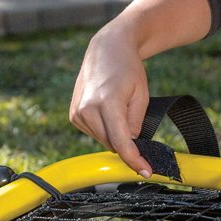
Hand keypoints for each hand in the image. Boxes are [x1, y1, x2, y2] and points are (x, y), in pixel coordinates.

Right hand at [70, 28, 153, 177]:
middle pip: (112, 144)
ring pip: (103, 140)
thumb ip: (136, 125)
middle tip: (136, 123)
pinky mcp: (73, 115)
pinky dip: (105, 129)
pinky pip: (94, 133)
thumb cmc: (129, 70)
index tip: (146, 171)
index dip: (134, 160)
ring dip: (115, 134)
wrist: (107, 49)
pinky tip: (108, 110)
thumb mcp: (142, 96)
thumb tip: (129, 146)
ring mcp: (77, 112)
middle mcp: (88, 109)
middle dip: (127, 142)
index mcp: (107, 103)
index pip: (121, 142)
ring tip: (119, 107)